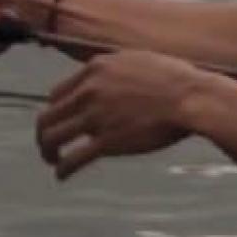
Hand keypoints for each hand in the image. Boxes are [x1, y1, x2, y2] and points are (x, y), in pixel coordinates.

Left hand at [36, 51, 211, 179]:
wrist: (193, 98)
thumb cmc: (176, 80)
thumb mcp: (137, 61)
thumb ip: (115, 70)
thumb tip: (107, 76)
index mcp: (94, 69)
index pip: (57, 93)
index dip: (55, 110)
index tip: (59, 121)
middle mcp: (88, 91)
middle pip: (48, 115)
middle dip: (44, 131)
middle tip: (47, 144)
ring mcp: (95, 116)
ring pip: (53, 136)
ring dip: (47, 151)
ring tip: (51, 160)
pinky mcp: (106, 141)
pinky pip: (73, 158)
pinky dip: (62, 168)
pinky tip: (61, 175)